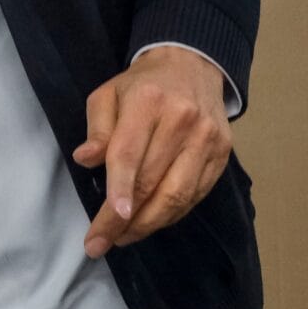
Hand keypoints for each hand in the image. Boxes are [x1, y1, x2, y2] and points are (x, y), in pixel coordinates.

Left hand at [72, 47, 232, 257]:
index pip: (129, 155)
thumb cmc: (142, 86)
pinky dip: (171, 215)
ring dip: (148, 224)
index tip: (104, 226)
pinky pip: (195, 196)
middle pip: (151, 182)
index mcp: (149, 102)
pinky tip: (150, 222)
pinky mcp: (222, 154)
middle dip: (123, 221)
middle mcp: (183, 120)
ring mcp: (207, 139)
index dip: (118, 192)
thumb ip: (97, 128)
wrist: (192, 66)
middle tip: (100, 243)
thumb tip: (86, 159)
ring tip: (122, 237)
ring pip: (177, 196)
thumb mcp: (107, 95)